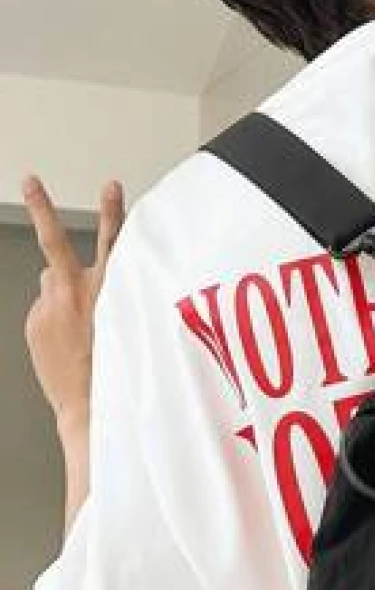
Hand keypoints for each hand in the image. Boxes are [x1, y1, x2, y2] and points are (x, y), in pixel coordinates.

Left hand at [23, 176, 125, 431]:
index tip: (110, 186)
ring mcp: (51, 306)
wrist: (93, 408)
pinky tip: (66, 345)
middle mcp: (79, 292)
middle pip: (57, 242)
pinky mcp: (34, 321)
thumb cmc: (117, 375)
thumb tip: (71, 282)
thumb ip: (107, 300)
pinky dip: (52, 323)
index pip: (113, 242)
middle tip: (30, 181)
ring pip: (50, 285)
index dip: (111, 212)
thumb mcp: (129, 331)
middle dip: (42, 207)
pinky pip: (42, 312)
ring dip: (59, 295)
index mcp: (112, 291)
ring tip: (75, 325)